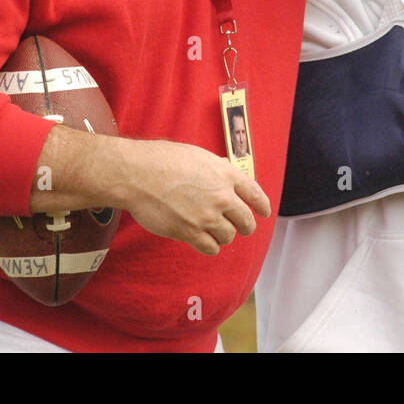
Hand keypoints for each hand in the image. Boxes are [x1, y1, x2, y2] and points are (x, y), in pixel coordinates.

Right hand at [118, 139, 270, 255]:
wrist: (138, 174)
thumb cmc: (162, 159)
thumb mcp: (197, 155)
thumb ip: (215, 168)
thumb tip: (224, 171)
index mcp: (225, 174)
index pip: (254, 193)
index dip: (262, 205)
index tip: (264, 213)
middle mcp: (221, 196)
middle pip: (246, 220)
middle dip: (246, 226)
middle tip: (242, 229)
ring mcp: (207, 216)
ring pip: (229, 236)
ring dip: (224, 236)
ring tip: (215, 232)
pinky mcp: (190, 232)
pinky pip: (211, 247)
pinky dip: (210, 247)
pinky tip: (205, 242)